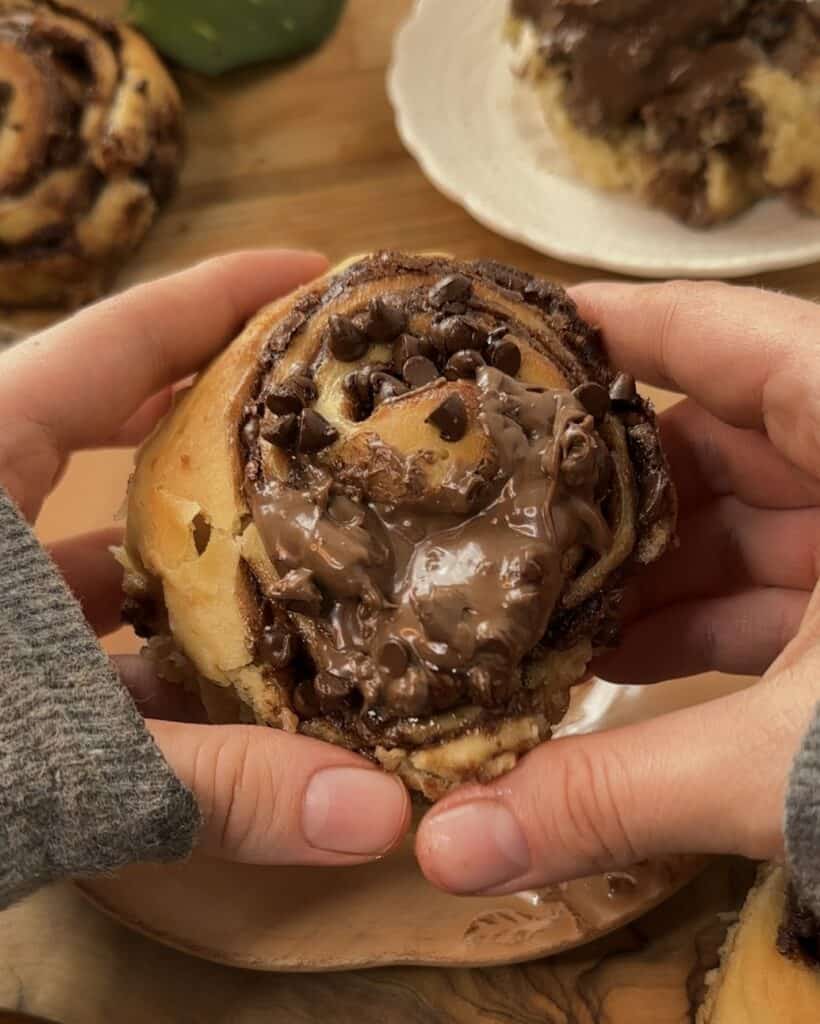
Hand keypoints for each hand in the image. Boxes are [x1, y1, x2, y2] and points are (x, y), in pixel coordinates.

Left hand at [0, 252, 409, 866]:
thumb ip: (215, 789)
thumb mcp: (44, 767)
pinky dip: (155, 647)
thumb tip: (384, 822)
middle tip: (334, 407)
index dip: (221, 297)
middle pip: (122, 422)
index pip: (116, 340)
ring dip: (202, 546)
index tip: (319, 273)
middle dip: (229, 411)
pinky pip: (84, 629)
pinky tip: (229, 681)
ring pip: (108, 537)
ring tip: (310, 545)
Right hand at [416, 280, 819, 894]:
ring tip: (530, 596)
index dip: (606, 327)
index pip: (717, 333)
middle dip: (598, 481)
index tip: (501, 335)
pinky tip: (613, 659)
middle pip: (707, 435)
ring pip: (734, 523)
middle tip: (490, 499)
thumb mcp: (798, 761)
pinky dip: (693, 622)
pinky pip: (767, 590)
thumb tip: (451, 849)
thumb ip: (622, 795)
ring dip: (638, 568)